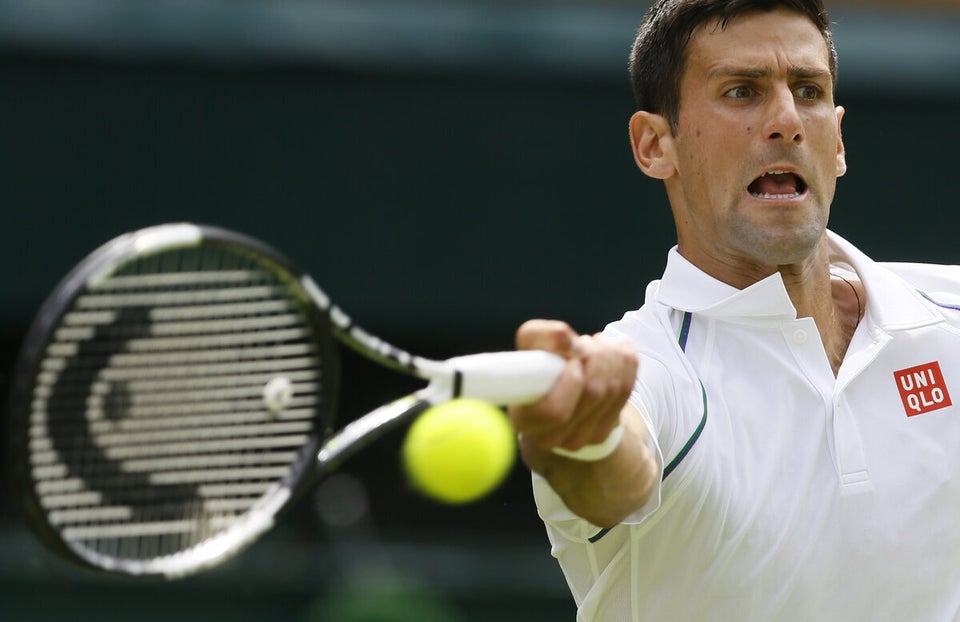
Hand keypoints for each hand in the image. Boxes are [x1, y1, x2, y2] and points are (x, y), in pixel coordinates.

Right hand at [508, 319, 637, 456]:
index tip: (572, 358)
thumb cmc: (538, 366)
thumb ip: (542, 336)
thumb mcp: (530, 345)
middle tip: (586, 342)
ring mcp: (579, 438)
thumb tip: (568, 340)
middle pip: (592, 393)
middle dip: (596, 356)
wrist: (557, 390)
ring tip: (598, 343)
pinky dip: (627, 363)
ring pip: (612, 389)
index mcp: (524, 418)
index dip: (571, 379)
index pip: (555, 409)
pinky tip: (619, 350)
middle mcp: (550, 436)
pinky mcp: (603, 432)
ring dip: (611, 356)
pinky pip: (626, 391)